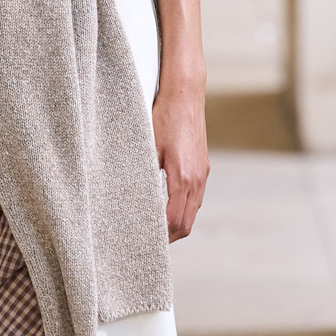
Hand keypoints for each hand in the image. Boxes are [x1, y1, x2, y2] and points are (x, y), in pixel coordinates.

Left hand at [152, 77, 208, 240]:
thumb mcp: (147, 147)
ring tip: (155, 226)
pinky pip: (195, 198)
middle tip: (148, 240)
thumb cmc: (163, 117)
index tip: (145, 240)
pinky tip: (166, 205)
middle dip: (169, 236)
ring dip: (176, 223)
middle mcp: (197, 179)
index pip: (175, 221)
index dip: (161, 236)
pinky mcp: (202, 167)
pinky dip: (182, 208)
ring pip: (192, 211)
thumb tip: (133, 200)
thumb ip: (144, 177)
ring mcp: (202, 174)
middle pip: (186, 223)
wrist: (186, 95)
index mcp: (183, 177)